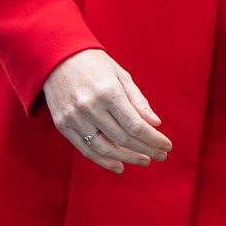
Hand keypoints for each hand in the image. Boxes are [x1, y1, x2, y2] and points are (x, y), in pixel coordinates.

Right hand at [41, 49, 170, 172]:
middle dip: (145, 150)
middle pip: (122, 139)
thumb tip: (155, 124)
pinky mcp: (62, 125)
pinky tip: (119, 166)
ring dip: (127, 158)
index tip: (167, 146)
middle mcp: (90, 107)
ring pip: (104, 148)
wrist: (58, 59)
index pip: (135, 125)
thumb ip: (138, 101)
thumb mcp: (121, 76)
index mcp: (109, 92)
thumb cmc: (95, 65)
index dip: (153, 139)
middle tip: (160, 156)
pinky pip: (85, 149)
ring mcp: (74, 118)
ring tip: (144, 161)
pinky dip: (103, 161)